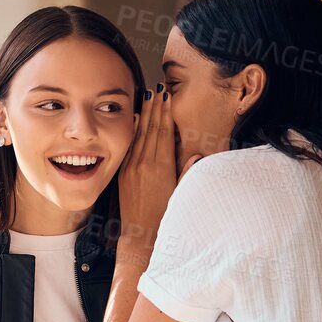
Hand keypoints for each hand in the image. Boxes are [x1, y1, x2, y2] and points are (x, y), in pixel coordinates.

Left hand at [119, 83, 178, 240]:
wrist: (142, 233)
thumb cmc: (165, 215)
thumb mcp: (181, 193)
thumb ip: (187, 172)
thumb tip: (198, 154)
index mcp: (162, 166)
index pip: (164, 132)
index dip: (165, 112)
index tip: (167, 96)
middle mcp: (145, 163)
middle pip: (152, 128)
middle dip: (155, 106)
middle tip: (158, 87)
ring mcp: (132, 167)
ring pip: (140, 134)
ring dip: (145, 113)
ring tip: (148, 96)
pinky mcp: (124, 173)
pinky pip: (129, 146)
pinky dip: (134, 130)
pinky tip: (136, 119)